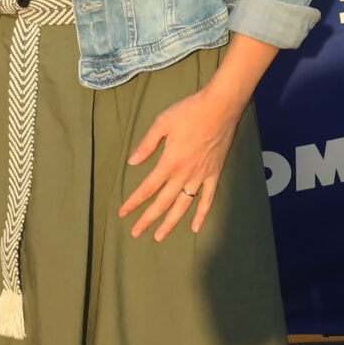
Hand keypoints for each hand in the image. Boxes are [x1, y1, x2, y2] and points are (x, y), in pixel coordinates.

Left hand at [119, 86, 245, 241]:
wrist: (220, 108)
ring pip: (183, 205)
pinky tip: (194, 227)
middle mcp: (184, 174)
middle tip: (135, 232)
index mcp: (169, 163)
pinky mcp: (214, 174)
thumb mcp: (162, 123)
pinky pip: (208, 199)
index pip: (147, 188)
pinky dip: (201, 214)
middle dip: (147, 219)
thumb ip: (147, 145)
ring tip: (159, 237)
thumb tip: (132, 162)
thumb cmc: (189, 112)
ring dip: (170, 223)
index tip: (123, 213)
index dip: (134, 202)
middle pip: (162, 202)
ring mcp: (200, 176)